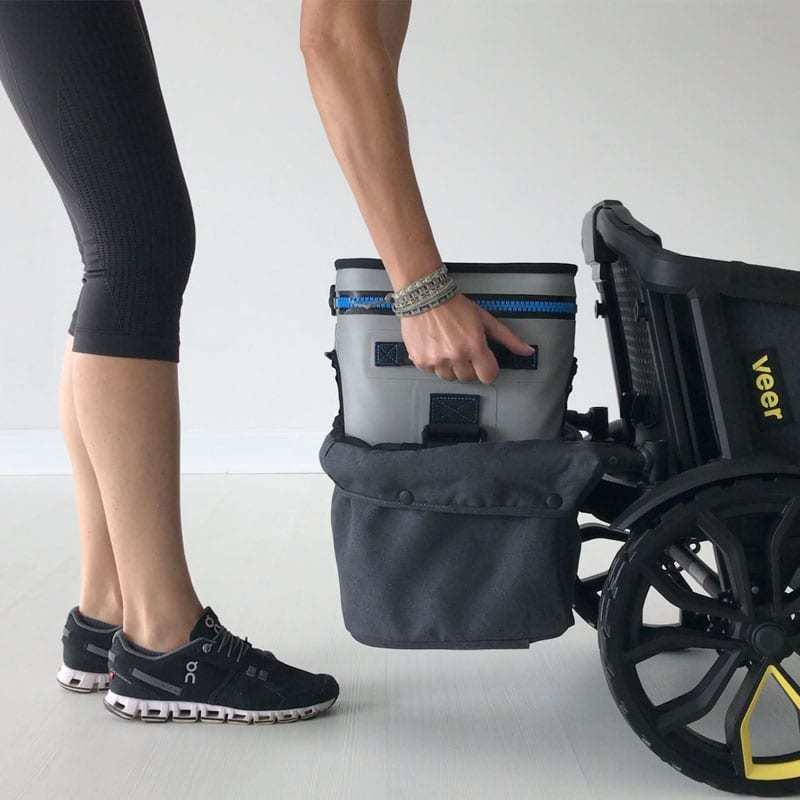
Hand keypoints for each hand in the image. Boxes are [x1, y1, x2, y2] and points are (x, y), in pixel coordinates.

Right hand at [400, 293, 534, 383]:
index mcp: (474, 346)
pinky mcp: (420, 361)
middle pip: (468, 378)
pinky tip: (435, 347)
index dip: (488, 369)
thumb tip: (527, 351)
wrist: (425, 296)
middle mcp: (456, 356)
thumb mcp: (485, 319)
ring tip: (448, 347)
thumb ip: (507, 338)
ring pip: (450, 377)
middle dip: (469, 366)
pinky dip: (434, 364)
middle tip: (463, 349)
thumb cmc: (454, 306)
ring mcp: (437, 360)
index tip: (483, 361)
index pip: (488, 376)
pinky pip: (432, 372)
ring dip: (451, 367)